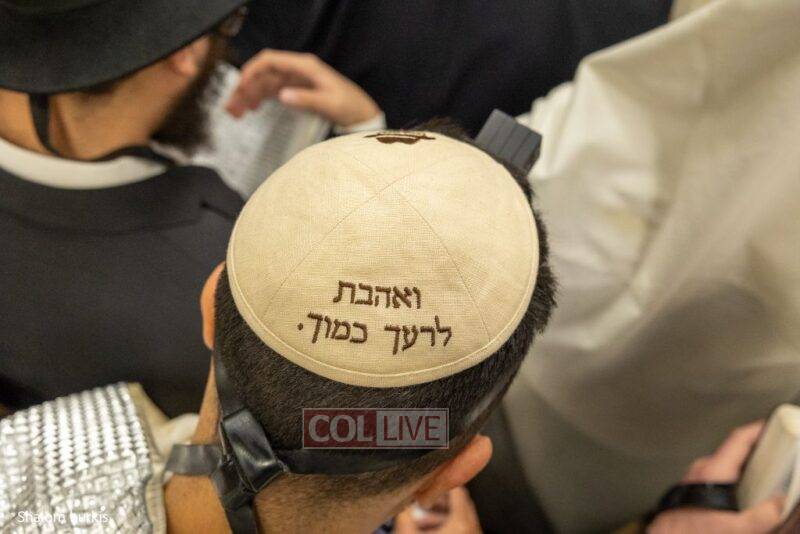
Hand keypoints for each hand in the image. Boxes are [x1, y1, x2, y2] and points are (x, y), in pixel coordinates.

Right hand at [226, 50, 380, 126]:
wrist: (361, 114)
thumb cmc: (349, 106)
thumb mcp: (328, 104)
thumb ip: (305, 100)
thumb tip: (281, 96)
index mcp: (304, 66)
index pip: (270, 61)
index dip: (252, 71)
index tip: (240, 87)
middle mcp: (297, 70)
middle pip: (263, 73)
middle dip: (245, 88)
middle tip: (231, 107)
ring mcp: (295, 80)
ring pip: (264, 84)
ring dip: (248, 96)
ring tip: (235, 112)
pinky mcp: (296, 90)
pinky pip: (272, 92)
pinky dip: (259, 99)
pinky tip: (251, 109)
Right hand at [394, 487, 481, 533]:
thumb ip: (404, 514)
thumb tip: (400, 498)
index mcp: (462, 522)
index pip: (458, 491)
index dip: (440, 484)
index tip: (424, 484)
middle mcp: (474, 530)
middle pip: (460, 505)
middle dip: (438, 502)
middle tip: (419, 503)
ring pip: (461, 521)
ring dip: (442, 518)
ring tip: (419, 521)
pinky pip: (463, 533)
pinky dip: (449, 530)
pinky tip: (429, 533)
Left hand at [649, 422, 782, 533]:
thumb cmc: (693, 531)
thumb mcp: (738, 528)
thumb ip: (764, 516)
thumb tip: (778, 503)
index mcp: (713, 471)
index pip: (738, 440)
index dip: (756, 430)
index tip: (770, 426)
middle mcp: (701, 469)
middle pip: (732, 452)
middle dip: (754, 453)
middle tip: (773, 456)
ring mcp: (693, 477)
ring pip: (723, 466)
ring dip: (741, 468)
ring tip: (760, 478)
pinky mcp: (690, 488)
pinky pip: (715, 477)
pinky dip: (730, 479)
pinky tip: (738, 494)